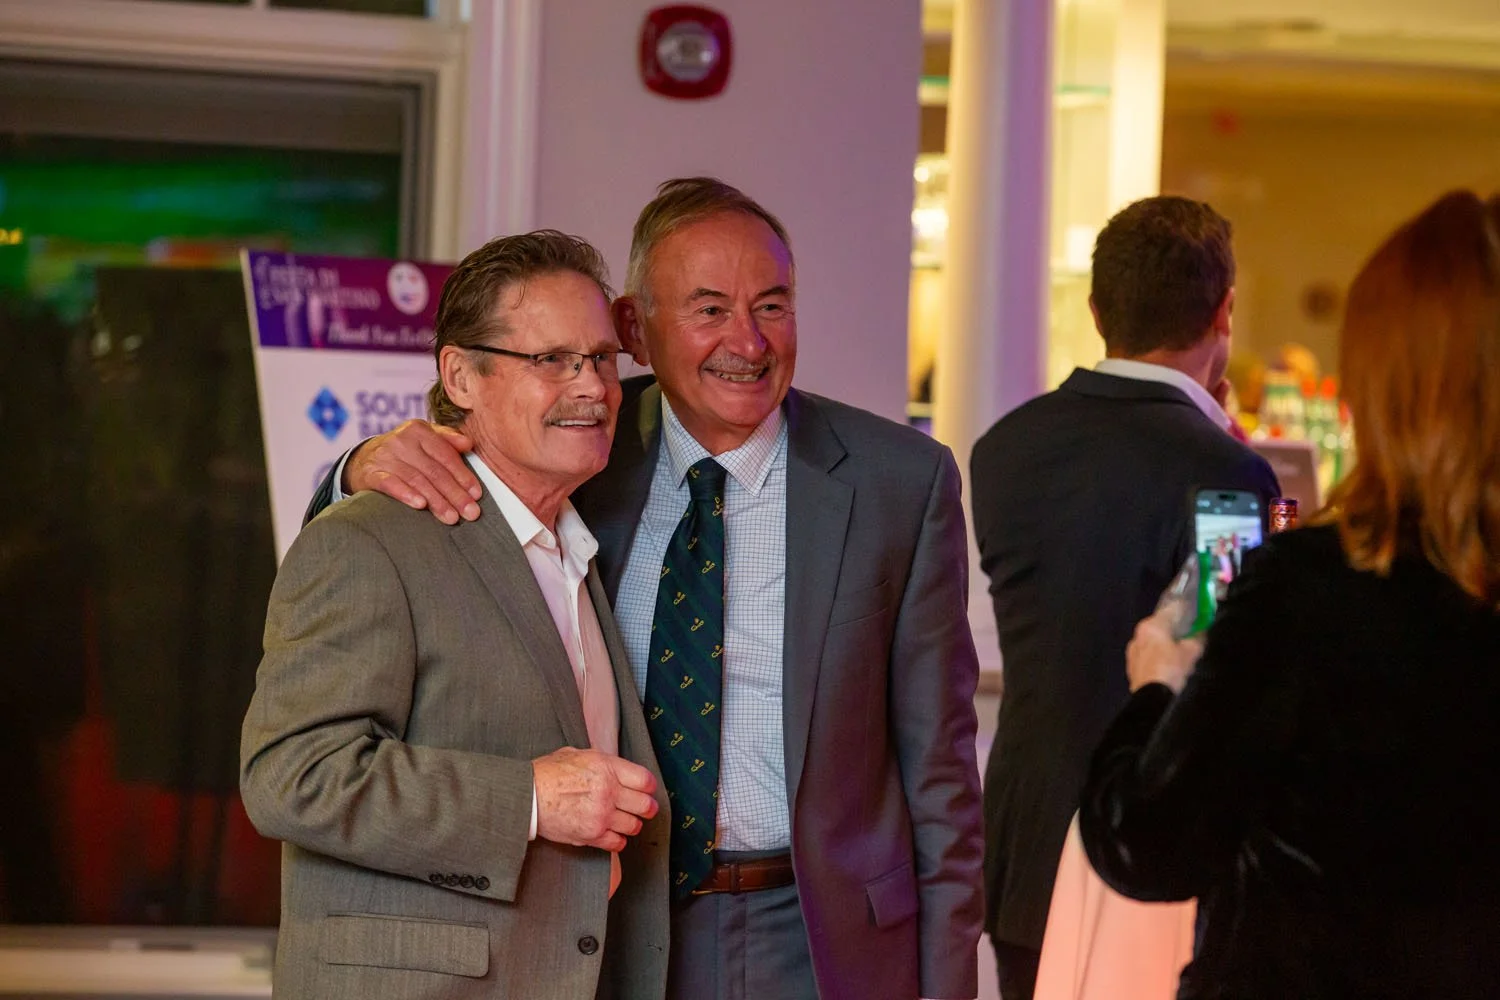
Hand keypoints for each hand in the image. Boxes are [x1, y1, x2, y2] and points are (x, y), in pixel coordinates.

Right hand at [344, 420, 479, 523]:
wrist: (363, 459)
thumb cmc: (405, 452)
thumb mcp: (425, 440)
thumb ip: (447, 440)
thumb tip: (469, 443)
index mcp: (419, 430)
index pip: (446, 455)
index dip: (463, 476)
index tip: (477, 495)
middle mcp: (401, 441)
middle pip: (434, 471)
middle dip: (455, 494)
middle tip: (470, 513)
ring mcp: (384, 456)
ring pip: (416, 480)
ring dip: (436, 501)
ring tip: (451, 517)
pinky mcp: (370, 473)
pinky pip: (390, 484)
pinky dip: (406, 494)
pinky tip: (420, 505)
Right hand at [533, 747, 658, 852]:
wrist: (527, 796)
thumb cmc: (548, 773)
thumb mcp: (577, 754)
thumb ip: (602, 762)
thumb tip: (617, 768)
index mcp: (607, 767)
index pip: (645, 780)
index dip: (649, 787)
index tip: (646, 791)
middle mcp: (608, 791)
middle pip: (645, 805)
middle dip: (647, 808)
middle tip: (645, 809)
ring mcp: (601, 815)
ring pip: (634, 826)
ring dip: (631, 824)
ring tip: (624, 821)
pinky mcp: (592, 835)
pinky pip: (618, 843)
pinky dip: (618, 840)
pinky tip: (612, 834)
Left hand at [1126, 609, 1203, 693]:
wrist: (1152, 699)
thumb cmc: (1172, 670)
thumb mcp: (1191, 652)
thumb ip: (1197, 638)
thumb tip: (1200, 631)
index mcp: (1151, 626)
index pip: (1171, 609)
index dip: (1186, 608)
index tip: (1197, 609)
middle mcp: (1138, 635)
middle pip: (1160, 625)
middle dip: (1175, 627)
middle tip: (1191, 631)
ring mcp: (1132, 651)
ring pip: (1152, 640)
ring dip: (1165, 642)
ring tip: (1181, 649)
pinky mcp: (1132, 667)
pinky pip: (1148, 654)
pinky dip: (1158, 654)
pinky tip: (1168, 663)